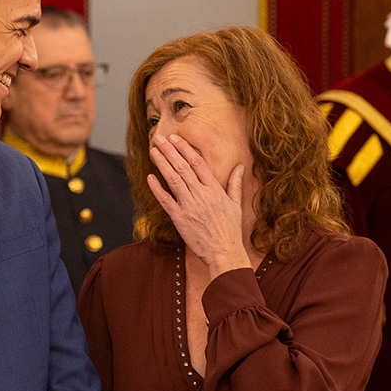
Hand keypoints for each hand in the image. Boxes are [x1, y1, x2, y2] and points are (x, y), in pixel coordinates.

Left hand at [146, 134, 249, 275]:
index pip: (197, 163)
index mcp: (214, 189)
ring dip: (162, 164)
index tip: (175, 138)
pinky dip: (157, 188)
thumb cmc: (230, 229)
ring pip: (173, 180)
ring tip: (153, 151)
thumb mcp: (235, 204)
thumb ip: (235, 183)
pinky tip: (150, 177)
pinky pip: (166, 200)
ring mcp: (189, 206)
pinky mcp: (179, 218)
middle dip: (170, 151)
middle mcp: (201, 195)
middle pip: (183, 167)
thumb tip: (240, 166)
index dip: (184, 149)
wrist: (224, 251)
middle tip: (159, 138)